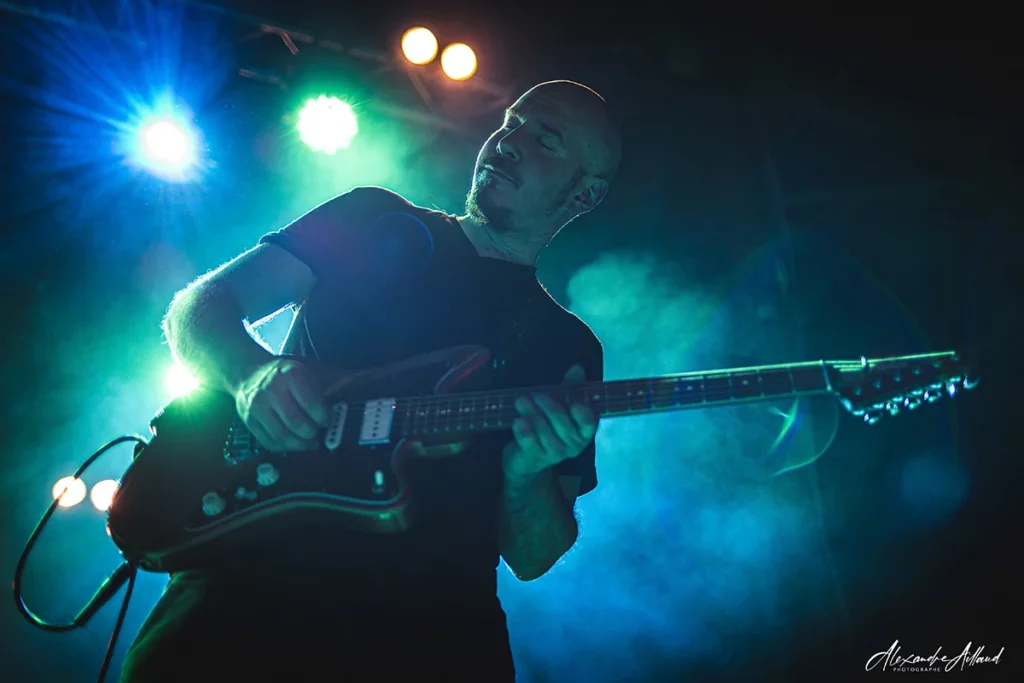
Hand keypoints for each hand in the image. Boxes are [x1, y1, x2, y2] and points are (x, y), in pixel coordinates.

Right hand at [233, 358, 328, 451]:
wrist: (248, 372)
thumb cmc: (284, 374)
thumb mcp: (305, 370)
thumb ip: (324, 387)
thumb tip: (342, 403)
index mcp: (290, 374)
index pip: (311, 403)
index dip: (323, 417)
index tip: (328, 420)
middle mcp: (271, 389)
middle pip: (296, 423)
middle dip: (312, 433)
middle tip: (318, 432)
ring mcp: (257, 407)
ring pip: (282, 437)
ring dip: (300, 445)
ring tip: (310, 442)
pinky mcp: (248, 421)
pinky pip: (269, 442)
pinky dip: (285, 448)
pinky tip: (295, 444)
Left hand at [503, 365, 597, 479]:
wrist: (527, 456)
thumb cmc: (548, 425)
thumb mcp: (560, 404)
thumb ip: (569, 387)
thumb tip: (577, 368)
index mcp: (583, 431)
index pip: (589, 425)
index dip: (584, 416)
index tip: (575, 404)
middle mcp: (572, 445)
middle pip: (564, 427)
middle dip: (551, 409)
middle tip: (537, 395)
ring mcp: (554, 453)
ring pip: (545, 434)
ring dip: (533, 415)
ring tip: (521, 401)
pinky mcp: (534, 458)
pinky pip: (530, 445)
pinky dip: (524, 432)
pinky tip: (518, 421)